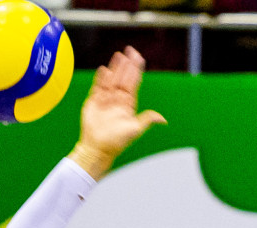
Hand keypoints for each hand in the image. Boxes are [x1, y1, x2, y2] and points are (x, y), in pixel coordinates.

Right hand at [69, 47, 166, 179]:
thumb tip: (163, 120)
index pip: (134, 82)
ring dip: (115, 68)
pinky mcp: (94, 102)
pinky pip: (98, 86)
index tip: (138, 57)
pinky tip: (104, 69)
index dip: (136, 69)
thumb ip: (147, 120)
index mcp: (128, 103)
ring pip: (112, 79)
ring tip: (118, 55)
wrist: (97, 149)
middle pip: (123, 78)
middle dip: (126, 65)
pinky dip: (101, 78)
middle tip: (129, 50)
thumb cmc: (117, 142)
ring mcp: (105, 100)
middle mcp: (118, 100)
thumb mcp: (135, 130)